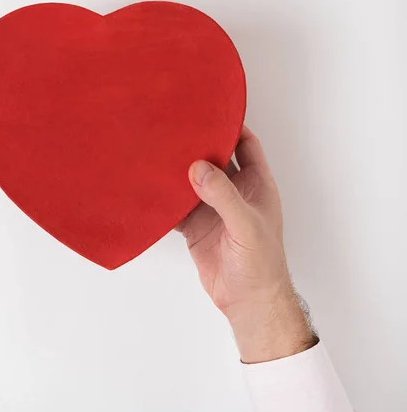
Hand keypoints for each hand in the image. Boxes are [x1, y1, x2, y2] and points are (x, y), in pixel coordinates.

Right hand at [178, 126, 316, 363]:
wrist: (247, 302)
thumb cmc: (261, 263)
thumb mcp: (246, 225)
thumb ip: (223, 195)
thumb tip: (198, 166)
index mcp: (257, 184)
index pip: (245, 144)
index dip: (230, 126)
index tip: (208, 110)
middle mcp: (233, 192)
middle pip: (214, 158)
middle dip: (197, 144)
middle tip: (174, 125)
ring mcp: (212, 209)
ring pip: (191, 181)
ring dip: (176, 170)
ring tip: (156, 150)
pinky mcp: (194, 226)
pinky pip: (176, 206)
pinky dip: (164, 198)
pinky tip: (149, 186)